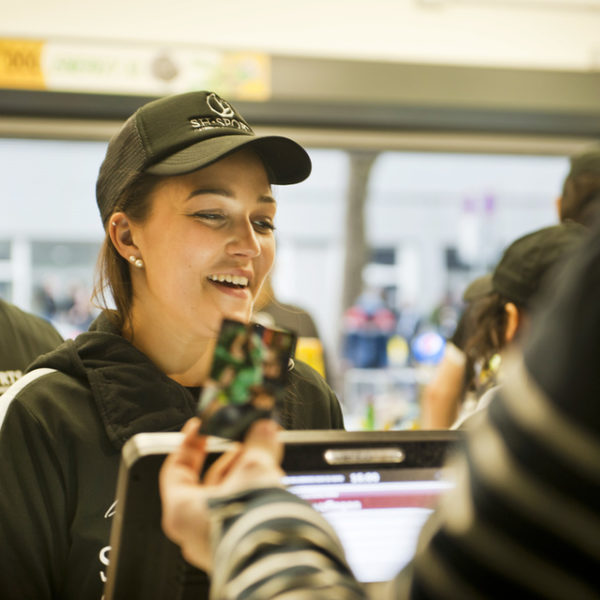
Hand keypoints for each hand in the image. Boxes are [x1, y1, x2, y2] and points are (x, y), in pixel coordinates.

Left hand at [159, 417, 283, 571]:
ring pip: (227, 500)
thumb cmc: (250, 526)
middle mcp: (195, 531)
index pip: (176, 468)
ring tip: (264, 458)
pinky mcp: (239, 548)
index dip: (190, 443)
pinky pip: (241, 515)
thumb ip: (257, 442)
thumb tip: (262, 427)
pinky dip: (253, 495)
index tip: (202, 428)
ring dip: (245, 475)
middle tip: (242, 440)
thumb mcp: (254, 468)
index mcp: (182, 511)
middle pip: (206, 484)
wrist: (277, 562)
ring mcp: (217, 543)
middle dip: (228, 458)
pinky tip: (272, 484)